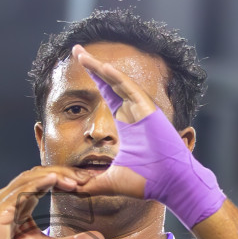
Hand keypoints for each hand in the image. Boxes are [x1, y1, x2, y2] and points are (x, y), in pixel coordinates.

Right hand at [0, 167, 105, 238]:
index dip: (65, 179)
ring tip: (76, 180)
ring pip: (31, 179)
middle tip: (87, 177)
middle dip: (64, 173)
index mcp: (22, 206)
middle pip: (39, 176)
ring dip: (55, 176)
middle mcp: (11, 200)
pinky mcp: (0, 210)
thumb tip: (100, 238)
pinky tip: (55, 179)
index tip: (88, 182)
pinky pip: (21, 191)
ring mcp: (4, 203)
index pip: (45, 183)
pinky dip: (39, 183)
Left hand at [66, 45, 224, 228]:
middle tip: (76, 50)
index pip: (106, 95)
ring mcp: (141, 110)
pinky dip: (117, 78)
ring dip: (100, 68)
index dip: (94, 80)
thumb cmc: (146, 181)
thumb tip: (68, 188)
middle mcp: (133, 112)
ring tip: (82, 54)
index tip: (79, 67)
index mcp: (126, 122)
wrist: (169, 184)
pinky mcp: (148, 111)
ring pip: (118, 82)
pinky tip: (102, 67)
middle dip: (93, 66)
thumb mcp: (108, 180)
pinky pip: (131, 90)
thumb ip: (88, 184)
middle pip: (109, 82)